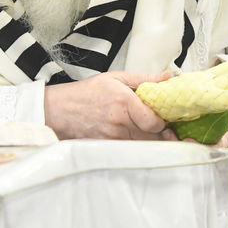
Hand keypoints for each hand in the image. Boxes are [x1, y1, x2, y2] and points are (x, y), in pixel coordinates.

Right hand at [43, 71, 172, 139]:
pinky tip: (132, 137)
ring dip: (149, 140)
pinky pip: (129, 150)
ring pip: (142, 146)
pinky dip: (135, 146)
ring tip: (147, 131)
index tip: (164, 117)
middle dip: (161, 134)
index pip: (155, 122)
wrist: (60, 110)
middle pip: (152, 137)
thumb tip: (168, 77)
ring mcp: (112, 138)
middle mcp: (119, 123)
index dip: (164, 122)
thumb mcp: (116, 77)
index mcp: (124, 102)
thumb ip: (145, 78)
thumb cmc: (87, 92)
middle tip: (163, 128)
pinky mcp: (107, 148)